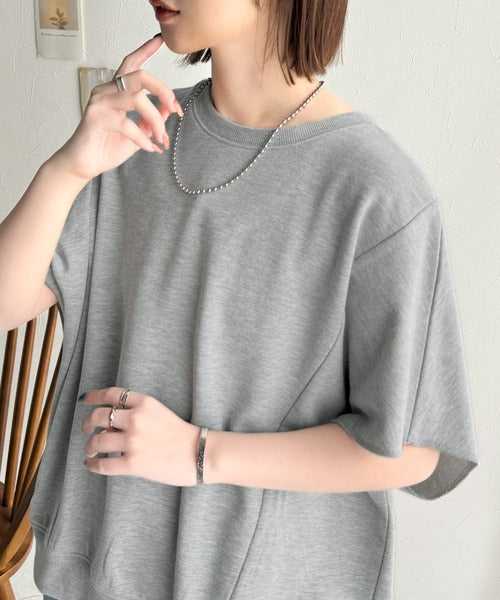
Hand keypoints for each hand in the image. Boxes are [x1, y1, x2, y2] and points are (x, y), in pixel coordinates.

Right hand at [50, 34, 184, 181]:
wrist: (85, 165)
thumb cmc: (106, 147)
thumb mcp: (138, 132)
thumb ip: (152, 119)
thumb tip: (169, 108)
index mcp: (116, 91)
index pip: (131, 64)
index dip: (145, 50)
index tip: (160, 40)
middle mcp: (107, 91)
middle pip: (139, 76)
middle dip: (162, 90)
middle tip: (175, 108)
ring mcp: (100, 103)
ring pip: (136, 99)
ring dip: (155, 119)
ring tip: (161, 137)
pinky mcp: (96, 118)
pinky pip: (127, 124)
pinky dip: (142, 138)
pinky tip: (148, 148)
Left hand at [80, 386, 199, 486]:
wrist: (199, 453)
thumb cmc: (181, 434)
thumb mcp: (159, 412)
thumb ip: (135, 412)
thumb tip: (108, 425)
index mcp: (144, 403)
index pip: (111, 394)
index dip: (94, 396)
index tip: (84, 400)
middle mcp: (136, 419)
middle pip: (98, 416)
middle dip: (87, 423)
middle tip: (86, 429)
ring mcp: (133, 442)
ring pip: (97, 441)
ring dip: (89, 446)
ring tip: (90, 449)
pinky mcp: (133, 464)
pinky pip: (103, 464)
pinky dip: (93, 464)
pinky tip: (91, 464)